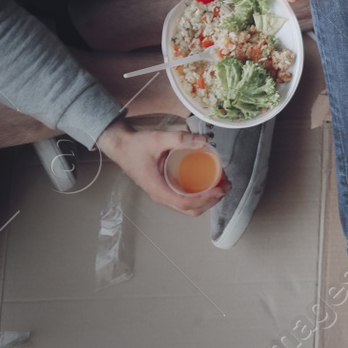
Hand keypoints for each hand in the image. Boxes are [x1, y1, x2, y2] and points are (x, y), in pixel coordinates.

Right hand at [97, 120, 228, 215]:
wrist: (121, 146)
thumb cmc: (136, 145)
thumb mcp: (157, 139)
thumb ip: (179, 138)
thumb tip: (203, 141)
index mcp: (157, 189)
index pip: (184, 203)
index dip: (205, 199)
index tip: (221, 189)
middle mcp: (161, 196)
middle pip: (190, 209)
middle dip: (211, 200)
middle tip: (227, 184)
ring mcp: (163, 194)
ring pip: (189, 206)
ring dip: (207, 199)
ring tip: (222, 183)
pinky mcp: (166, 189)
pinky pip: (185, 198)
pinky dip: (200, 195)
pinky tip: (209, 181)